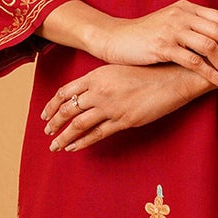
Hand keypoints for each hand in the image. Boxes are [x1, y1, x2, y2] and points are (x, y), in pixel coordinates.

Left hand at [40, 62, 217, 151]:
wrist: (171, 77)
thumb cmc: (147, 71)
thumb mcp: (117, 70)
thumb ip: (99, 81)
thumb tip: (85, 93)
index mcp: (96, 76)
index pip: (65, 92)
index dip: (52, 105)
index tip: (45, 114)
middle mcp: (99, 91)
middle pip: (68, 109)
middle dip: (54, 122)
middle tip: (47, 131)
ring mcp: (111, 107)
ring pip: (78, 125)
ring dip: (64, 137)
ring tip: (55, 145)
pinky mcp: (123, 121)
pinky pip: (97, 134)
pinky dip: (82, 142)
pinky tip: (74, 147)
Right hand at [91, 1, 217, 90]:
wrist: (114, 38)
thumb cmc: (146, 36)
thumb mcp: (172, 25)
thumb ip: (195, 28)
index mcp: (188, 8)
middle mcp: (183, 15)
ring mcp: (173, 29)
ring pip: (211, 46)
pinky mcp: (162, 46)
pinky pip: (194, 61)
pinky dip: (211, 73)